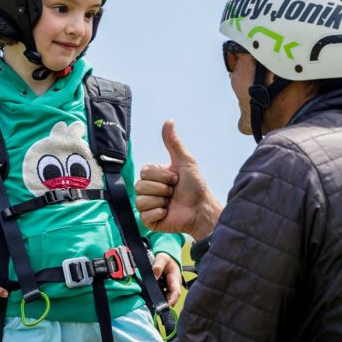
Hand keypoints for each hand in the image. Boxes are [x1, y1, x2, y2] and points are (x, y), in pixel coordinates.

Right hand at [135, 120, 222, 238]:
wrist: (201, 208)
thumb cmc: (195, 185)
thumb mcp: (185, 161)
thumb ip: (173, 143)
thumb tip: (169, 121)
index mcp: (154, 176)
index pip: (144, 171)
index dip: (162, 176)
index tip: (175, 179)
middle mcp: (148, 190)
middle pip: (140, 185)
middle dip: (162, 188)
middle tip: (174, 192)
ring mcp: (147, 206)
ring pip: (141, 200)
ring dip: (161, 201)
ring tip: (171, 203)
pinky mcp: (149, 221)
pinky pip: (144, 215)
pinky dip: (159, 213)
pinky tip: (168, 213)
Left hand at [152, 252, 180, 305]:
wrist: (166, 258)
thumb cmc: (165, 258)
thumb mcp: (162, 258)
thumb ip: (158, 266)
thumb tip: (155, 276)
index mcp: (175, 278)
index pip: (176, 291)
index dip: (173, 299)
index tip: (168, 305)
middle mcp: (173, 285)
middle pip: (171, 297)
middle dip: (165, 304)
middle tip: (158, 309)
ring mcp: (169, 287)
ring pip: (165, 297)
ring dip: (161, 302)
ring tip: (154, 307)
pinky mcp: (164, 288)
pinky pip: (161, 294)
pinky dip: (157, 297)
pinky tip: (152, 300)